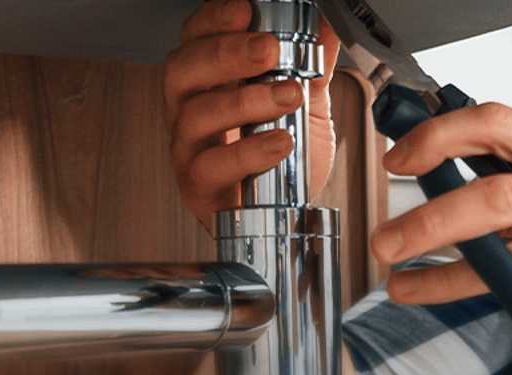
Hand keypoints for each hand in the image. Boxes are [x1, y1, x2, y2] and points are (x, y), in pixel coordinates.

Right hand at [163, 0, 339, 227]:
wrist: (280, 217)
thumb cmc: (280, 159)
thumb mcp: (305, 105)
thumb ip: (312, 66)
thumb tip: (328, 24)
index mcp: (207, 81)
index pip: (195, 39)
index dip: (213, 21)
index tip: (244, 10)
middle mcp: (188, 109)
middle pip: (183, 69)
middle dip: (225, 53)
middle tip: (269, 49)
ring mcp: (188, 148)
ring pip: (197, 116)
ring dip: (245, 101)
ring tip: (289, 96)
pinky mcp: (198, 187)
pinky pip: (213, 167)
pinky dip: (248, 153)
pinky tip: (281, 142)